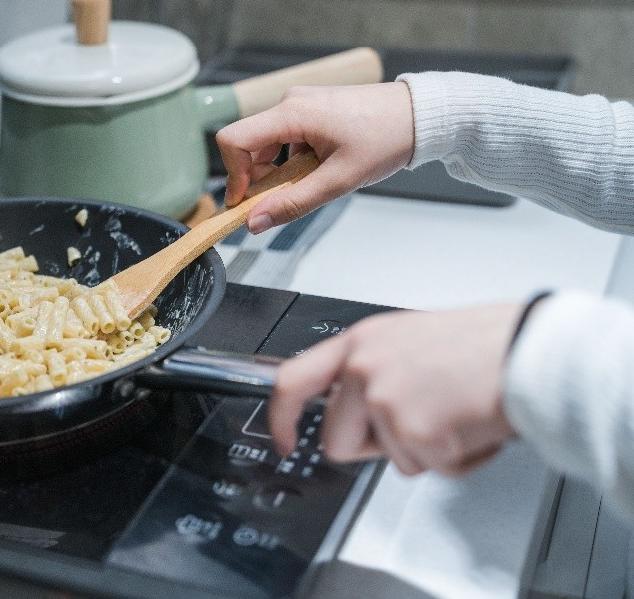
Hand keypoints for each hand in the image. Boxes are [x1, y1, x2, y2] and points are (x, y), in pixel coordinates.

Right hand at [215, 82, 414, 233]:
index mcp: (292, 113)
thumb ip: (293, 203)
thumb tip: (254, 223)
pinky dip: (291, 161)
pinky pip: (283, 139)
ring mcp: (299, 104)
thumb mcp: (339, 181)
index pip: (234, 140)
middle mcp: (289, 102)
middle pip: (248, 145)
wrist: (419, 115)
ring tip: (312, 182)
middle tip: (283, 201)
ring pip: (265, 145)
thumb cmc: (386, 140)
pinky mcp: (309, 109)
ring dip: (277, 172)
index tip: (245, 203)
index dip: (232, 175)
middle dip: (257, 178)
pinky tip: (320, 169)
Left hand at [268, 304, 523, 476]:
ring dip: (419, 450)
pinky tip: (467, 425)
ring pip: (383, 458)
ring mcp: (383, 397)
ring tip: (450, 413)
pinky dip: (451, 459)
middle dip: (374, 446)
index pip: (291, 378)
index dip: (280, 417)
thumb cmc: (482, 347)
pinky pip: (422, 467)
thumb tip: (353, 407)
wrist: (529, 352)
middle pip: (337, 439)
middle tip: (419, 419)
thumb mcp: (407, 342)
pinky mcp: (410, 429)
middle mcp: (363, 366)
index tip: (283, 440)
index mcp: (359, 342)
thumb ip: (372, 370)